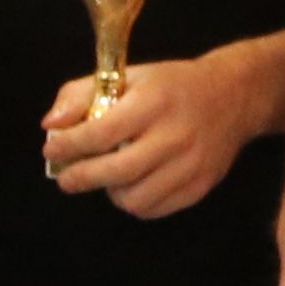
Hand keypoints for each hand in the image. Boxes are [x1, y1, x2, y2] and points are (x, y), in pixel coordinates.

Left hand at [37, 50, 269, 219]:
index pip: (101, 133)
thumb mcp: (127, 76)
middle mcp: (175, 135)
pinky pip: (155, 209)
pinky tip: (131, 185)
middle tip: (66, 178)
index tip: (52, 150)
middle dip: (81, 178)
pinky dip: (134, 202)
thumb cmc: (171, 86)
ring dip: (110, 192)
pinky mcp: (201, 186)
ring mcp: (191, 164)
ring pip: (135, 199)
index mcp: (153, 102)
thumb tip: (51, 125)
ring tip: (106, 177)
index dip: (69, 146)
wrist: (233, 96)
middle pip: (117, 172)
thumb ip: (81, 95)